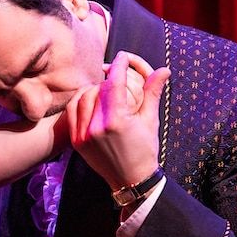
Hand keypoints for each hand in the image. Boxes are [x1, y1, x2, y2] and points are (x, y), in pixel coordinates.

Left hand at [67, 50, 170, 190]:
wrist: (130, 180)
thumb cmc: (145, 150)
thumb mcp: (150, 121)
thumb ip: (153, 93)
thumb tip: (164, 69)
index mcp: (117, 121)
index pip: (114, 83)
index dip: (118, 66)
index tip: (121, 56)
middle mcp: (97, 127)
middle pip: (97, 89)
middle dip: (107, 80)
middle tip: (115, 78)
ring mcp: (83, 135)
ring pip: (81, 98)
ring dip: (92, 90)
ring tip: (104, 90)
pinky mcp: (76, 141)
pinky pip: (72, 112)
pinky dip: (79, 102)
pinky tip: (90, 101)